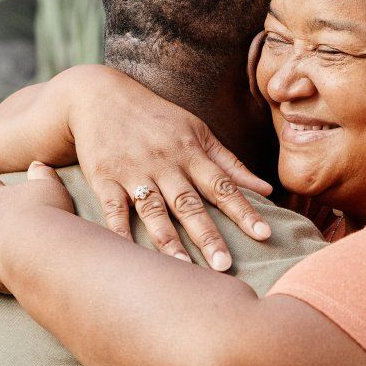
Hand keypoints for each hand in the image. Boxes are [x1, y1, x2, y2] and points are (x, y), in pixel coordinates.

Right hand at [0, 66, 274, 269]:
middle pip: (190, 204)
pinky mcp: (104, 179)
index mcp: (191, 153)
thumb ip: (230, 164)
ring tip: (184, 269)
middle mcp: (165, 164)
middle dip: (208, 236)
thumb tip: (267, 190)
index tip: (264, 234)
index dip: (244, 210)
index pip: (223, 186)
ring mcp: (133, 172)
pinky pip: (113, 210)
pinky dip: (120, 233)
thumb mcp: (197, 132)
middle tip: (224, 266)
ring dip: (169, 241)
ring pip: (154, 211)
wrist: (99, 96)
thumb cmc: (156, 118)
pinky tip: (130, 256)